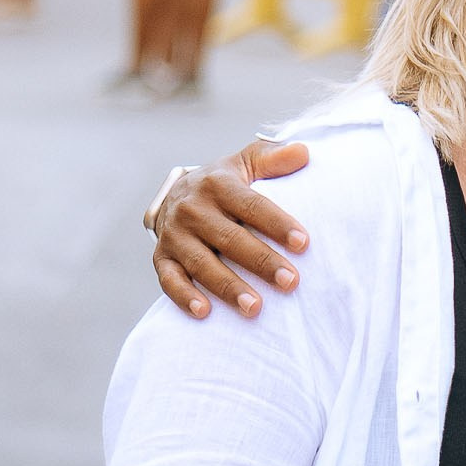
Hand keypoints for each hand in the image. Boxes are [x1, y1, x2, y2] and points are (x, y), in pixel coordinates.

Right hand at [147, 141, 312, 319]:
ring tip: (255, 308)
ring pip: (202, 263)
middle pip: (230, 238)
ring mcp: (175, 235)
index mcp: (218, 184)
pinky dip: (184, 296)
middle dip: (261, 261)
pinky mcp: (162, 258)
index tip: (303, 243)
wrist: (179, 195)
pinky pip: (170, 280)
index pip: (251, 205)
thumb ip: (273, 159)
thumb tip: (303, 152)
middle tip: (290, 282)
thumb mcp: (247, 164)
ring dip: (228, 287)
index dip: (277, 224)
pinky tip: (205, 312)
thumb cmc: (226, 185)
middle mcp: (192, 208)